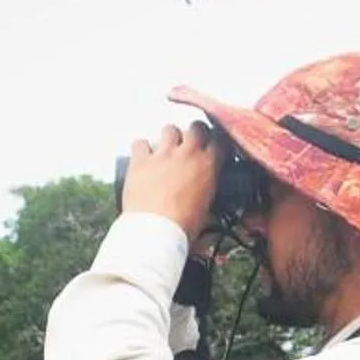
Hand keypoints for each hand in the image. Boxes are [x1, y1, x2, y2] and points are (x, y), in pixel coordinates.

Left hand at [118, 123, 217, 240]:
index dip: (215, 143)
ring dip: (169, 138)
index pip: (219, 141)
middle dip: (193, 133)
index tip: (211, 148)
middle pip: (196, 127)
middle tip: (189, 143)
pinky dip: (142, 148)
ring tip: (166, 150)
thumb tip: (209, 202)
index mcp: (208, 166)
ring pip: (169, 129)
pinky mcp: (141, 160)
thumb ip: (208, 196)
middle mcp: (187, 154)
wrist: (156, 232)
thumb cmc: (181, 227)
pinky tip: (143, 157)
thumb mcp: (206, 211)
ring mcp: (163, 155)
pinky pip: (140, 142)